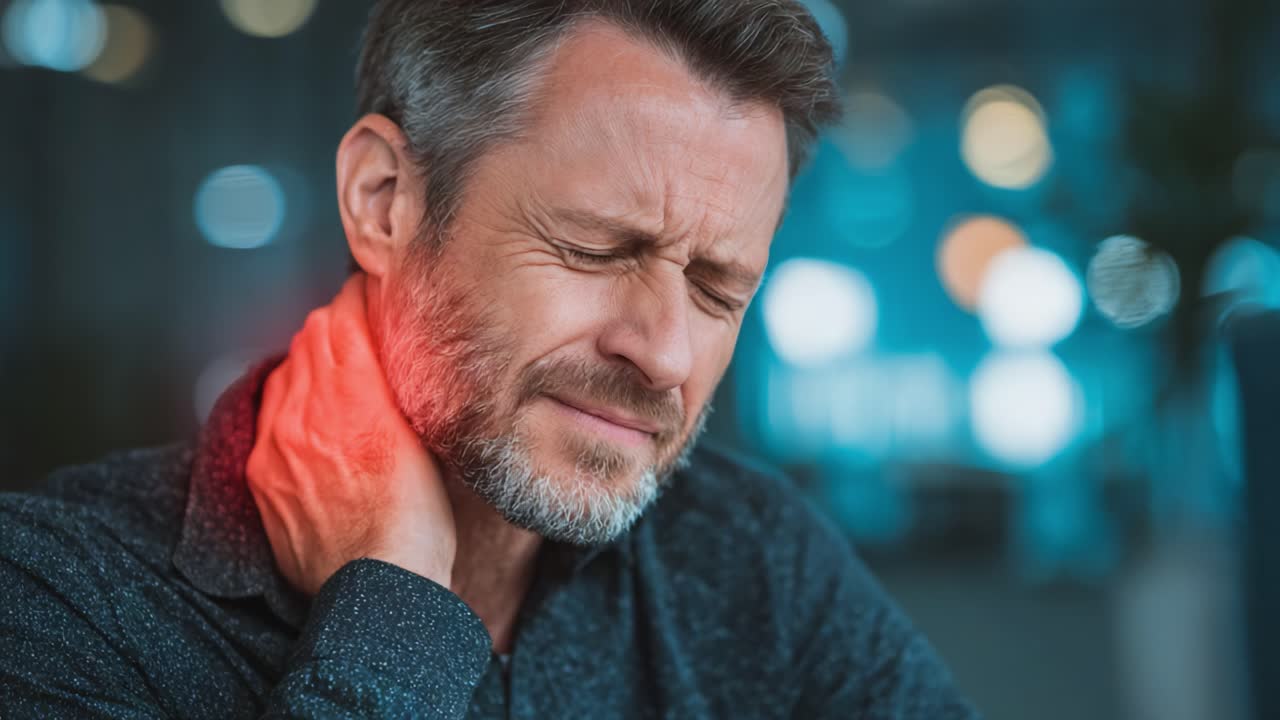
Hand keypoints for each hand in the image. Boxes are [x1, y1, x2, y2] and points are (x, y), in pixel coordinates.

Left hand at [246, 274, 455, 594]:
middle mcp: (304, 410)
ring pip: (288, 370)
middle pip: (314, 334)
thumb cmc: (417, 524)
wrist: (374, 588)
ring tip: (346, 377)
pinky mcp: (260, 473)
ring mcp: (276, 441)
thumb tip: (400, 345)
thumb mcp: (431, 440)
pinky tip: (318, 421)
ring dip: (316, 363)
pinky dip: (294, 404)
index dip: (364, 295)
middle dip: (341, 326)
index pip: (345, 311)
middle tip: (369, 330)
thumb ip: (405, 384)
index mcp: (353, 394)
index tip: (378, 292)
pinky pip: (269, 413)